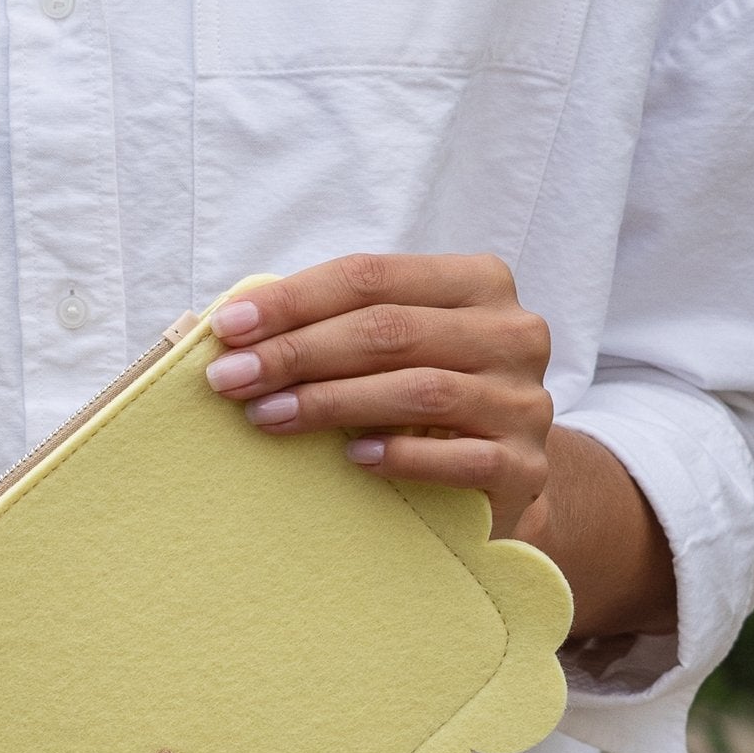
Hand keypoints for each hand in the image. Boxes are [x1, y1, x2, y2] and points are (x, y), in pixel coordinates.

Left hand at [204, 253, 553, 537]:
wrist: (501, 475)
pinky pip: (460, 458)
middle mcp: (512, 333)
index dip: (294, 300)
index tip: (227, 328)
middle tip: (231, 378)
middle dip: (297, 352)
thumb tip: (236, 324)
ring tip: (266, 416)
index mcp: (477, 282)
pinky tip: (351, 459)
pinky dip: (401, 456)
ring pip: (420, 391)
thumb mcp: (395, 342)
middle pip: (389, 330)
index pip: (372, 276)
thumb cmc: (427, 392)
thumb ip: (338, 321)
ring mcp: (524, 400)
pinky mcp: (526, 465)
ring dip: (330, 402)